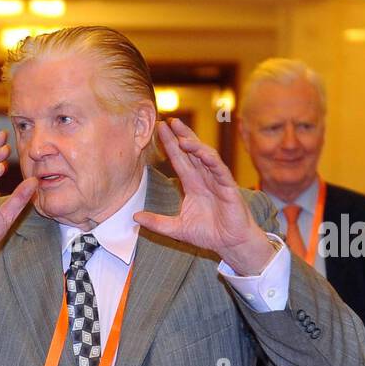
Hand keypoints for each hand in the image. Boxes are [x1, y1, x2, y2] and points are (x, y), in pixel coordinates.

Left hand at [135, 118, 273, 274]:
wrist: (230, 244)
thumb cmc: (208, 234)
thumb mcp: (176, 228)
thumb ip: (157, 222)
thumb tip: (134, 217)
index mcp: (193, 185)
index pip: (179, 160)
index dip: (170, 145)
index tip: (160, 130)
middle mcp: (205, 179)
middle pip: (192, 152)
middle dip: (182, 136)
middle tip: (169, 121)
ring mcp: (218, 181)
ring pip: (206, 157)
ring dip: (195, 145)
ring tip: (181, 136)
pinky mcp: (229, 188)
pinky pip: (219, 170)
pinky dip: (211, 160)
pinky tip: (201, 152)